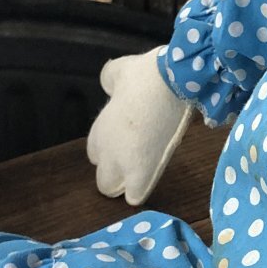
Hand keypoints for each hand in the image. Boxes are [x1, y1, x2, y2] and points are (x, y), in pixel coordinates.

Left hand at [85, 47, 192, 204]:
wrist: (170, 82)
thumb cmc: (146, 74)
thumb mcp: (118, 71)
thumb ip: (110, 83)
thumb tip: (112, 88)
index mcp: (100, 129)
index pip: (96, 153)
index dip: (113, 151)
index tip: (128, 143)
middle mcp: (105, 149)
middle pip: (103, 178)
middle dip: (116, 175)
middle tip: (138, 163)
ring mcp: (121, 163)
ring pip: (112, 188)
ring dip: (126, 185)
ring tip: (145, 173)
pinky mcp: (142, 172)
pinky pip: (134, 196)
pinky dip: (140, 191)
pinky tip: (151, 178)